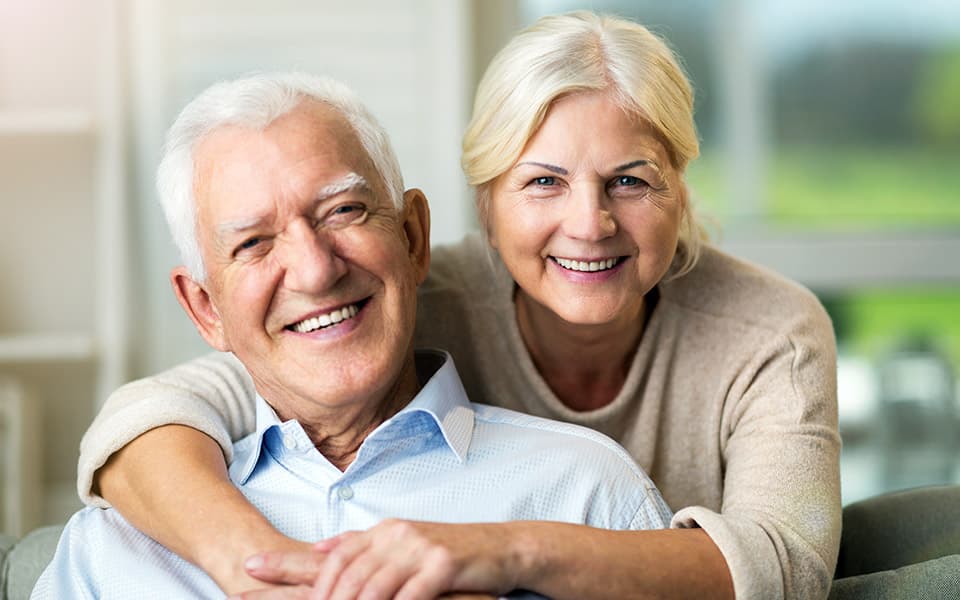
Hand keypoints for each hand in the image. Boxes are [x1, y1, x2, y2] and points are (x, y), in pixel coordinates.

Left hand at [243, 519, 516, 599]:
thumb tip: (322, 546)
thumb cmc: (450, 554)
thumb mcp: (403, 544)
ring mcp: (419, 549)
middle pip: (343, 571)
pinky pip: (408, 594)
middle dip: (311, 596)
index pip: (329, 552)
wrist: (501, 549)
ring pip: (370, 585)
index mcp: (383, 531)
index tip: (249, 570)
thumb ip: (363, 546)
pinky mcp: (442, 564)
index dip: (289, 565)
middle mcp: (396, 535)